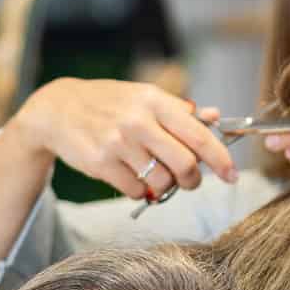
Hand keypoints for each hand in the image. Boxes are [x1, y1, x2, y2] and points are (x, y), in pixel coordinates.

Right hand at [3, 77, 236, 200]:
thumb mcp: (143, 97)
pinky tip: (132, 178)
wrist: (58, 109)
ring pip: (161, 181)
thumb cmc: (108, 103)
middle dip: (193, 180)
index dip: (220, 159)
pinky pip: (136, 191)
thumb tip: (216, 117)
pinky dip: (141, 191)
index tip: (232, 175)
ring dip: (165, 186)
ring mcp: (118, 143)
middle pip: (185, 164)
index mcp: (155, 101)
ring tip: (155, 176)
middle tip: (190, 182)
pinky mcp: (101, 164)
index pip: (199, 135)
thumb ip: (180, 110)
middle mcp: (138, 121)